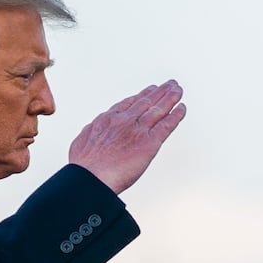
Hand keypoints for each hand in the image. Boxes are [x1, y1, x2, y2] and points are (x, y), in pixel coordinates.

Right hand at [67, 80, 186, 194]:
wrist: (89, 178)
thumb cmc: (83, 167)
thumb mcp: (81, 142)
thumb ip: (91, 134)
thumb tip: (90, 133)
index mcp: (107, 120)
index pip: (129, 104)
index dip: (141, 96)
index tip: (149, 91)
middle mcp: (124, 121)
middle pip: (146, 102)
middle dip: (159, 92)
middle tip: (169, 85)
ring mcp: (137, 130)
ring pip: (158, 109)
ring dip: (170, 97)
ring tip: (178, 90)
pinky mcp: (150, 142)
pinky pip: (167, 124)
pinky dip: (176, 115)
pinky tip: (181, 108)